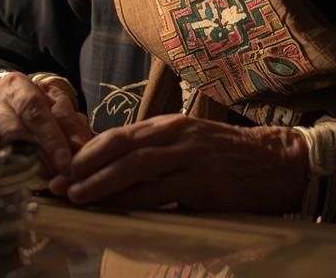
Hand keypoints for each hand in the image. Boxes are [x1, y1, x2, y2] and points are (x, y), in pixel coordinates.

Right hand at [0, 71, 92, 176]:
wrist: (2, 103)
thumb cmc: (34, 106)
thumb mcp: (55, 106)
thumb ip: (69, 124)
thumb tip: (78, 148)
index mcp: (16, 85)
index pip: (34, 111)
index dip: (51, 138)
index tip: (65, 162)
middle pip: (13, 130)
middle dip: (37, 155)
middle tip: (56, 175)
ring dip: (20, 165)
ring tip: (40, 179)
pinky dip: (0, 171)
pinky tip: (17, 179)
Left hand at [53, 114, 307, 213]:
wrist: (278, 163)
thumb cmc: (229, 157)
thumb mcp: (189, 143)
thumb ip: (157, 153)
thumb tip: (114, 172)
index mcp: (169, 125)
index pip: (118, 135)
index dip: (87, 152)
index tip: (62, 167)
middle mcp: (176, 135)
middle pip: (120, 148)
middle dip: (85, 167)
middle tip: (58, 184)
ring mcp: (191, 157)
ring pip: (136, 168)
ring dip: (102, 184)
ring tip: (77, 197)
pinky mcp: (204, 183)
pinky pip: (161, 193)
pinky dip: (134, 201)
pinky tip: (116, 211)